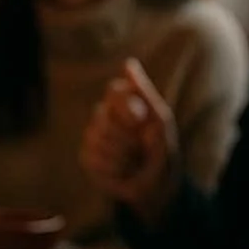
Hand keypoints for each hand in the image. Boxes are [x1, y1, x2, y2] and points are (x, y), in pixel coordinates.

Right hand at [80, 58, 180, 227]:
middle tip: (142, 147)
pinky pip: (95, 158)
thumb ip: (144, 93)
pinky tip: (124, 170)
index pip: (115, 91)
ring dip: (124, 155)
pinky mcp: (87, 156)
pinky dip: (115, 168)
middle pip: (103, 117)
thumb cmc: (161, 149)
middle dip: (127, 137)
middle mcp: (105, 115)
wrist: (157, 185)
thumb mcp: (160, 121)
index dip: (126, 106)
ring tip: (135, 160)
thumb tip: (128, 63)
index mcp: (124, 102)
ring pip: (98, 139)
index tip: (141, 118)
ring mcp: (93, 136)